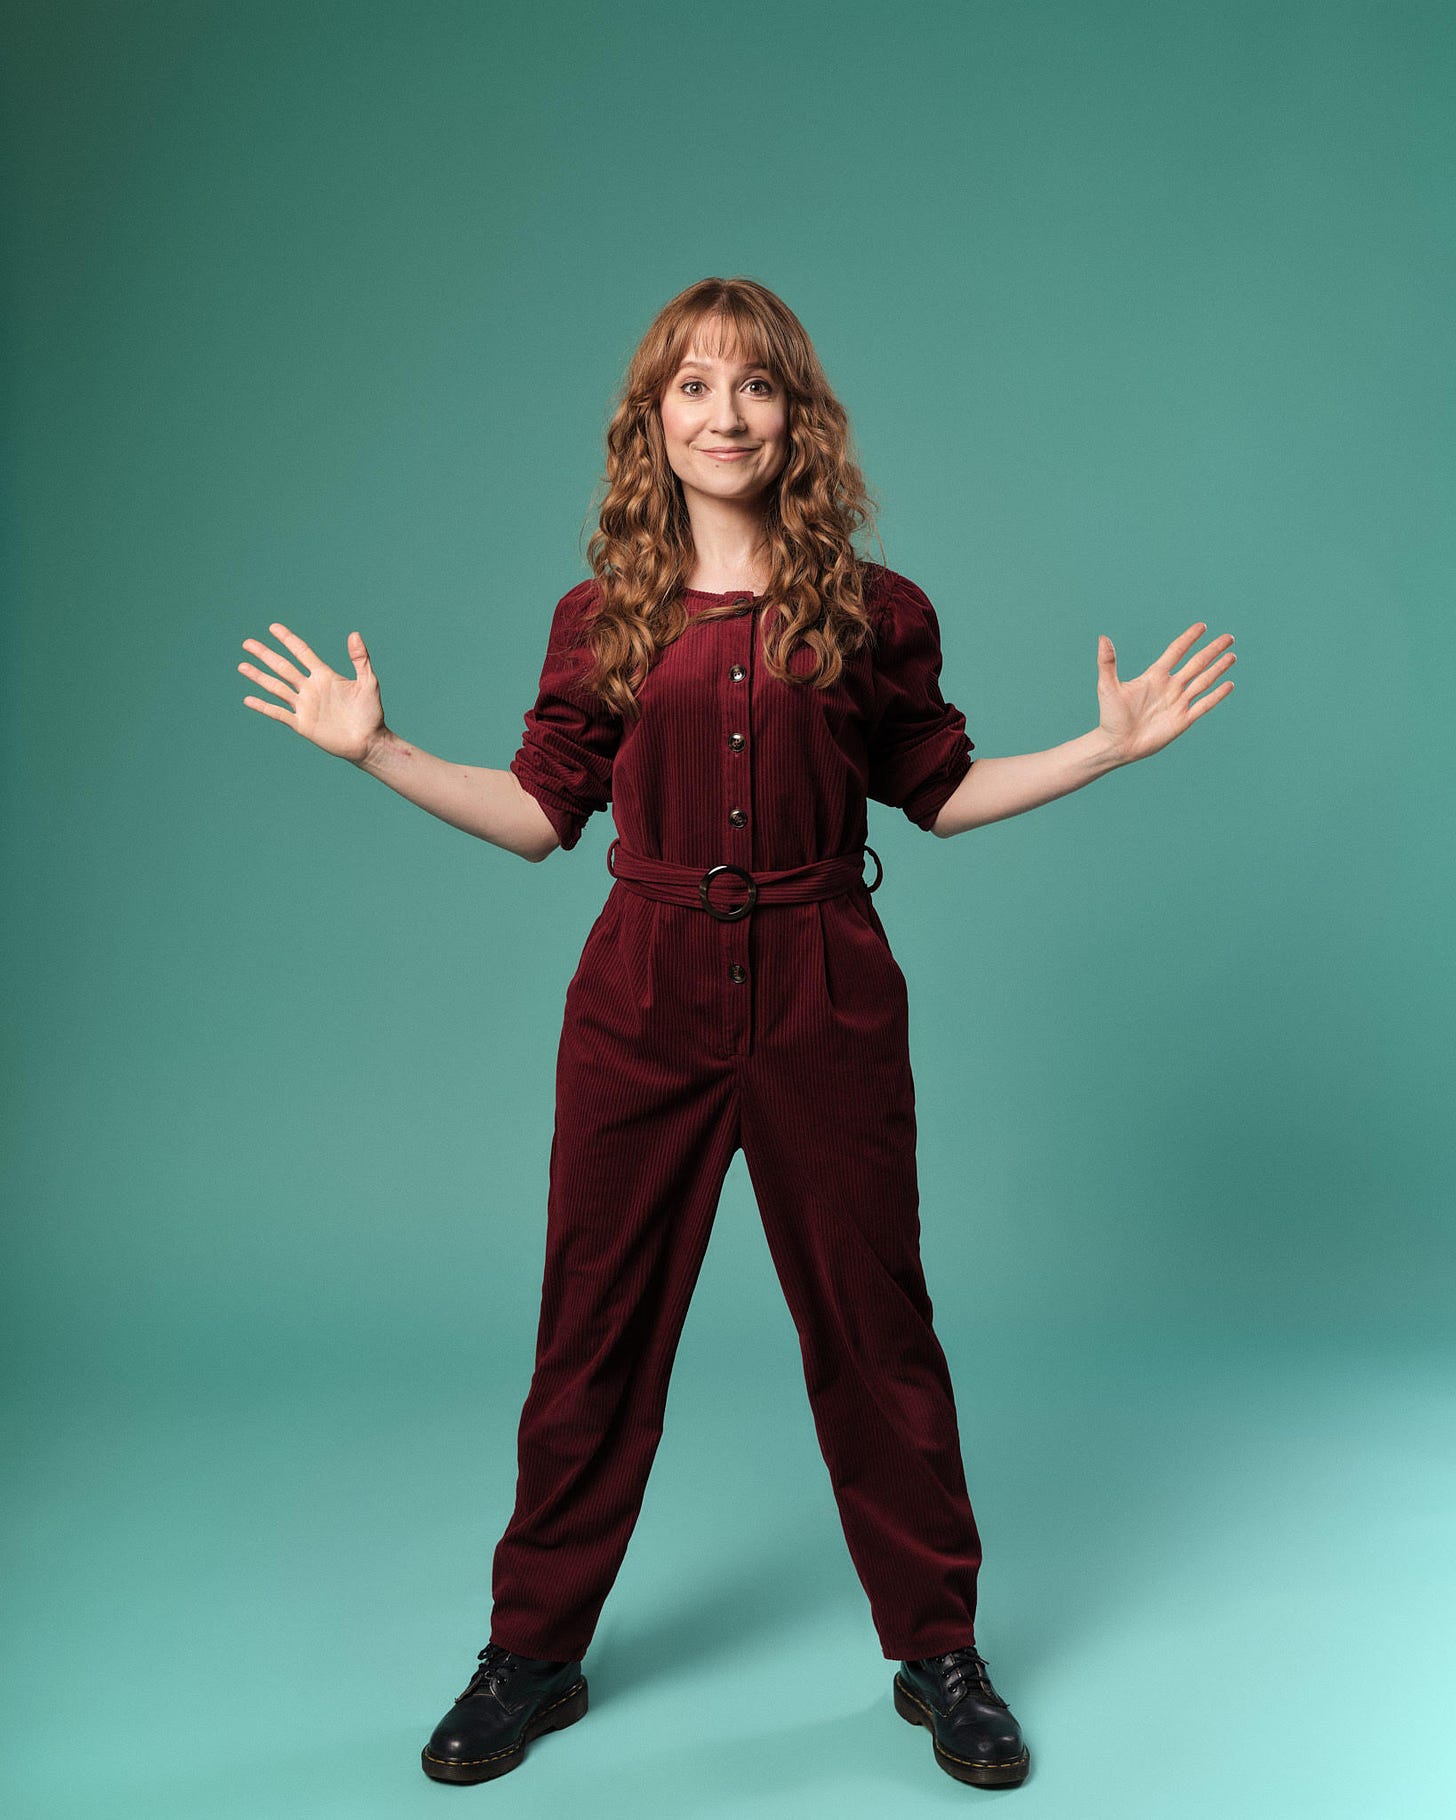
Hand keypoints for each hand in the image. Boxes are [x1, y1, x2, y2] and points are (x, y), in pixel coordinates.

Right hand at [239, 624, 386, 763]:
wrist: (369, 742)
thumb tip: (354, 634)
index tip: (273, 627)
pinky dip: (263, 706)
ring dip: (259, 676)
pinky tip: (248, 699)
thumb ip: (361, 659)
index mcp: (324, 676)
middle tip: (247, 643)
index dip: (288, 639)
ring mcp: (304, 706)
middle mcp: (310, 688)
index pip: (302, 653)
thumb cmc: (371, 713)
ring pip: (276, 687)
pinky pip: (278, 713)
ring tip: (242, 666)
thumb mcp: (368, 683)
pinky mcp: (302, 724)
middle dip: (265, 655)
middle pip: (283, 667)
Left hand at [1096, 623, 1234, 763]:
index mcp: (1154, 676)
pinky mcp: (1183, 720)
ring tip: (1232, 655)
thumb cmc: (1110, 716)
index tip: (1202, 626)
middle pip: (1196, 663)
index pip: (1176, 651)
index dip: (1189, 638)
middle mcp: (1170, 686)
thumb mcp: (1108, 687)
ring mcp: (1178, 703)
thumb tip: (1103, 638)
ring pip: (1203, 681)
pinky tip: (1229, 684)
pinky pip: (1203, 705)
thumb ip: (1107, 662)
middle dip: (1212, 650)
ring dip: (1218, 668)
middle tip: (1229, 637)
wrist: (1117, 744)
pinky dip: (1217, 695)